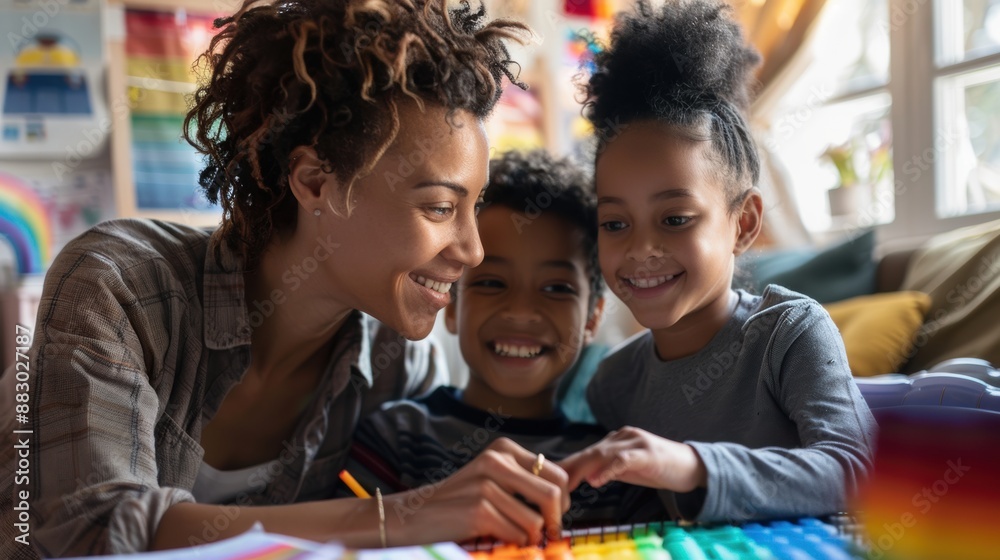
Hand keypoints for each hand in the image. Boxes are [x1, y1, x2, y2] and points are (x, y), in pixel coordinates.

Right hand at [385, 437, 569, 545]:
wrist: (412, 516)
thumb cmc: (458, 502)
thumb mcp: (492, 478)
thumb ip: (524, 480)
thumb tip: (566, 495)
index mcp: (504, 449)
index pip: (558, 474)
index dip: (563, 501)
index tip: (553, 516)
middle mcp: (496, 460)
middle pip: (554, 495)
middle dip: (555, 521)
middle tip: (545, 533)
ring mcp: (486, 484)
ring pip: (537, 521)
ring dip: (530, 537)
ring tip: (516, 537)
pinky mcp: (478, 510)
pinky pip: (518, 534)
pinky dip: (514, 543)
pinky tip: (498, 539)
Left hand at [558, 426, 706, 492]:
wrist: (693, 466)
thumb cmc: (660, 469)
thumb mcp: (630, 470)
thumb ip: (610, 470)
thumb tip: (587, 476)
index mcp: (617, 440)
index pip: (587, 453)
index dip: (568, 465)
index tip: (551, 479)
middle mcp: (623, 436)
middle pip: (589, 452)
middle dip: (569, 467)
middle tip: (550, 483)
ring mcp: (635, 442)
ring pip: (602, 454)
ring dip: (582, 469)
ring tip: (567, 484)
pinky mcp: (647, 452)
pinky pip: (623, 460)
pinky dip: (608, 470)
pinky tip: (596, 481)